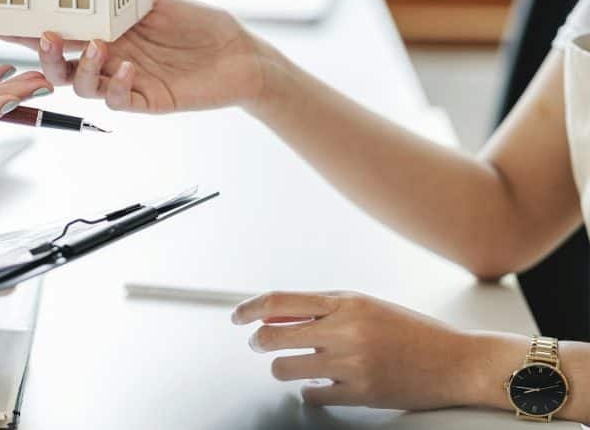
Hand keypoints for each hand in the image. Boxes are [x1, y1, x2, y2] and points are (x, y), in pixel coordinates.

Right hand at [0, 0, 269, 112]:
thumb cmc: (201, 25)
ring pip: (83, 86)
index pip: (61, 31)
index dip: (29, 29)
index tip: (2, 22)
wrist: (239, 54)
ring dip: (83, 68)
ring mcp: (124, 81)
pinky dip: (118, 84)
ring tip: (98, 48)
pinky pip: (119, 99)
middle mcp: (109, 58)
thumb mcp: (159, 1)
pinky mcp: (145, 100)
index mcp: (106, 32)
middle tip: (46, 38)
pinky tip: (130, 68)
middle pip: (60, 66)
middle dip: (45, 55)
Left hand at [231, 290, 478, 409]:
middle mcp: (346, 331)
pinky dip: (310, 391)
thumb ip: (324, 308)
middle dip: (259, 341)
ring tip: (297, 366)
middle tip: (259, 344)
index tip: (238, 316)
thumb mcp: (367, 306)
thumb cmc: (413, 332)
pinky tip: (321, 384)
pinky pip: (311, 394)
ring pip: (284, 368)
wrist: (457, 362)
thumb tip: (278, 313)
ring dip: (283, 368)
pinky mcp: (359, 393)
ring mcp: (351, 364)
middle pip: (273, 336)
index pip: (281, 301)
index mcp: (346, 303)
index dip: (250, 308)